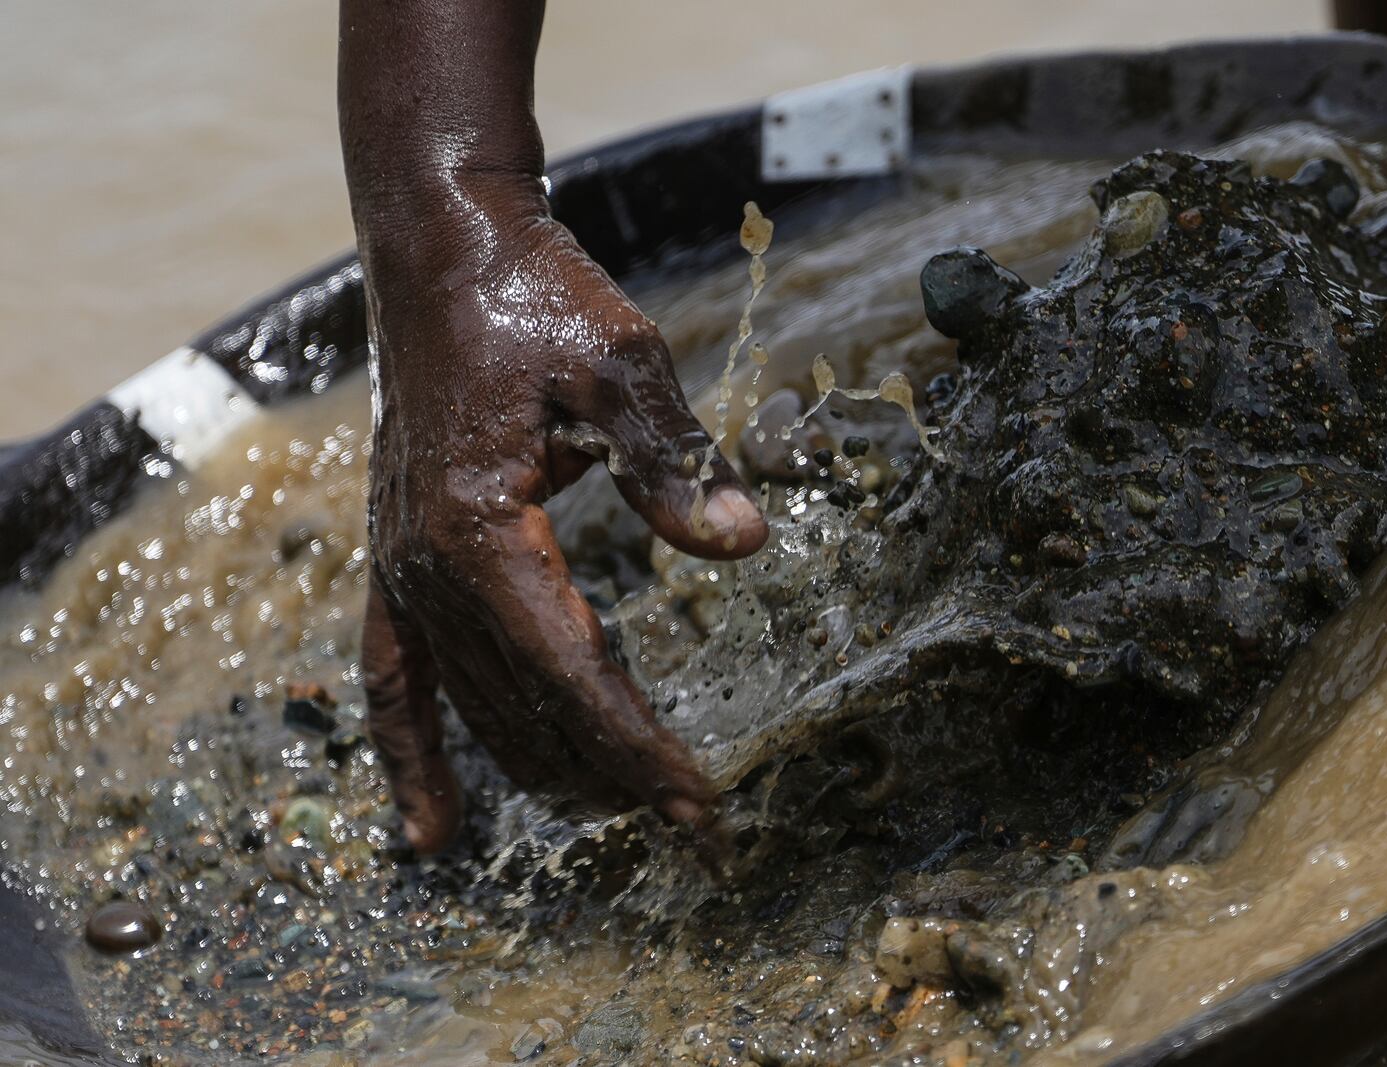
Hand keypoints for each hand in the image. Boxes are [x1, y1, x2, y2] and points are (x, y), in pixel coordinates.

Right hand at [357, 173, 768, 851]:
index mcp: (482, 529)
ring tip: (613, 816)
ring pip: (475, 707)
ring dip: (544, 769)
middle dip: (610, 774)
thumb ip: (674, 465)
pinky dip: (414, 758)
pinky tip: (433, 830)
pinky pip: (395, 682)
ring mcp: (403, 569)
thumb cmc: (534, 297)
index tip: (699, 807)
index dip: (640, 749)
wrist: (442, 249)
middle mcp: (429, 568)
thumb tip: (743, 544)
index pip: (575, 673)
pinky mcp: (395, 559)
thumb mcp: (620, 367)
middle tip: (687, 825)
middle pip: (528, 709)